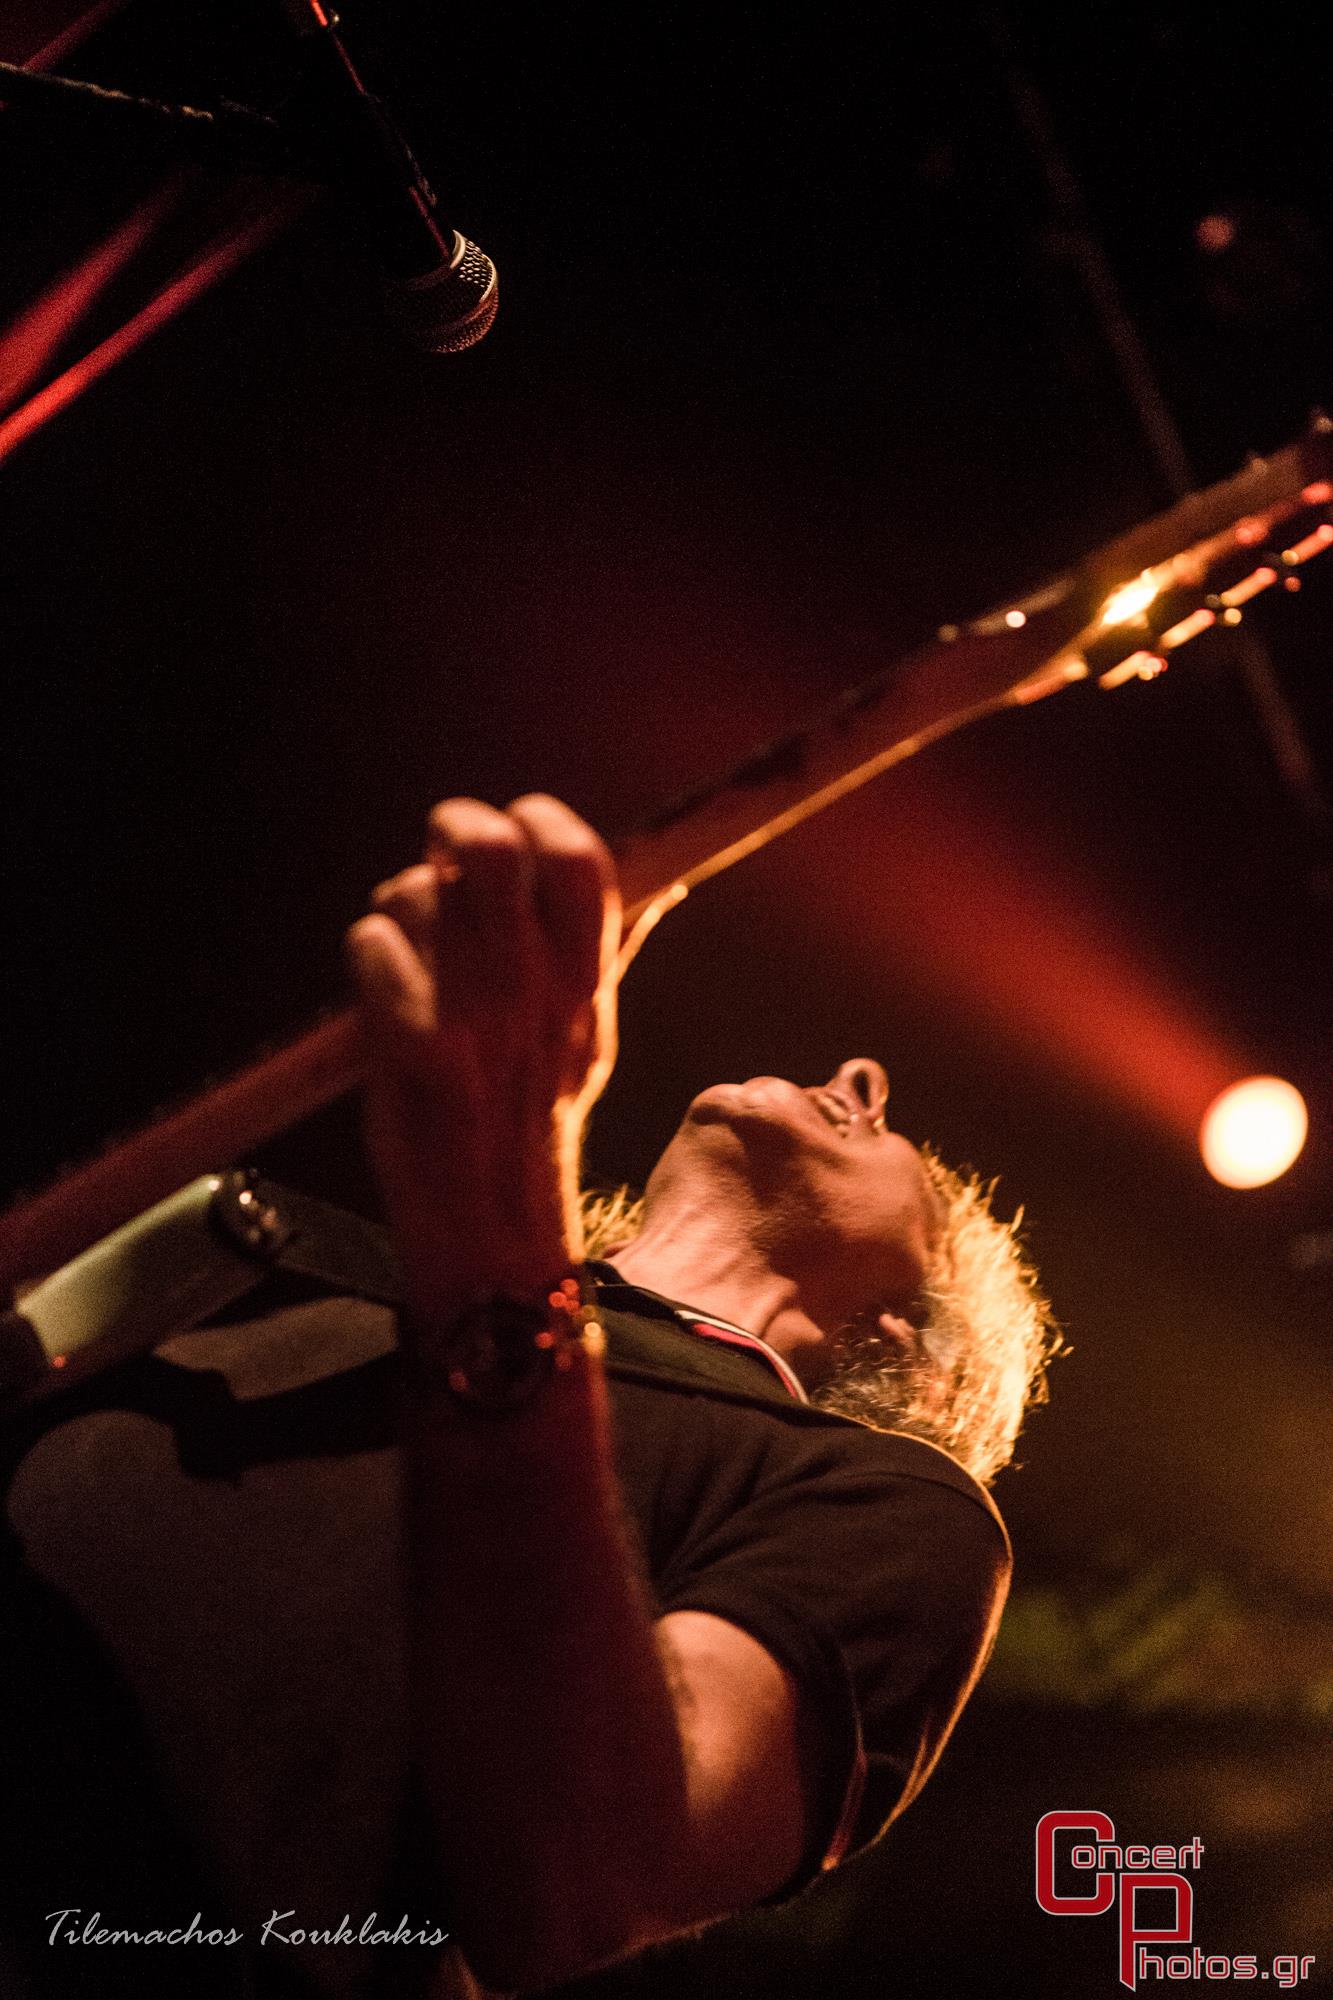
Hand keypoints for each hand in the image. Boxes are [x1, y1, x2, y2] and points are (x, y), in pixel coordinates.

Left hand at [345, 795, 620, 1317]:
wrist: (494, 1221)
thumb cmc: (534, 1113)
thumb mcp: (592, 1031)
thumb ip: (609, 948)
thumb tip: (664, 881)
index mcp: (584, 976)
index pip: (578, 855)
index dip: (540, 819)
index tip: (516, 828)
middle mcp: (536, 986)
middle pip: (490, 848)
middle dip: (455, 831)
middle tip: (443, 857)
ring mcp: (477, 1016)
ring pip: (413, 893)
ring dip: (399, 911)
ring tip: (411, 956)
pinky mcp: (417, 1051)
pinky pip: (373, 945)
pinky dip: (368, 957)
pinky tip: (382, 992)